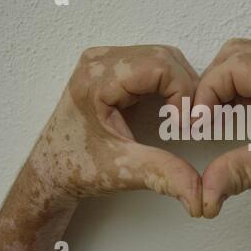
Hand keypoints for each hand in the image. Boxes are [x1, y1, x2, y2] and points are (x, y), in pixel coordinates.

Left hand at [30, 45, 201, 216]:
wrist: (52, 169)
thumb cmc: (77, 167)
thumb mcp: (123, 170)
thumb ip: (163, 174)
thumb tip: (199, 192)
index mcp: (97, 80)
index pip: (160, 66)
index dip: (183, 93)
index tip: (185, 125)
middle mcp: (100, 62)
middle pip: (164, 57)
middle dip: (186, 88)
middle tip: (188, 122)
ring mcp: (105, 62)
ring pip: (162, 57)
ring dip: (180, 85)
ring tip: (179, 117)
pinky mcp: (112, 69)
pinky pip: (152, 64)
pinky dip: (169, 84)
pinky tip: (167, 109)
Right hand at [195, 38, 250, 217]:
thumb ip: (235, 175)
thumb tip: (204, 192)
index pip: (235, 66)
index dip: (207, 92)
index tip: (197, 120)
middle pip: (236, 54)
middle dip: (212, 83)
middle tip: (203, 115)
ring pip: (244, 59)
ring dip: (222, 84)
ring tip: (213, 115)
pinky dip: (235, 91)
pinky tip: (229, 115)